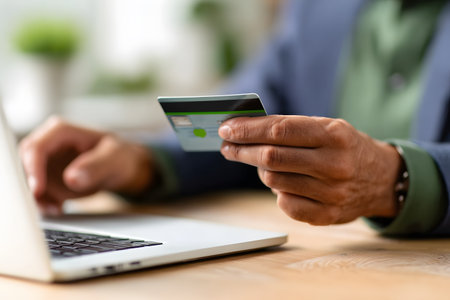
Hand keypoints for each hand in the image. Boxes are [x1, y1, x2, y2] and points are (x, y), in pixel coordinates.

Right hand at [20, 117, 154, 215]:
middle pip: (24, 163)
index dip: (33, 168)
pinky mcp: (48, 179)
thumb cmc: (119, 157)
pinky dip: (43, 203)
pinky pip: (36, 192)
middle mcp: (49, 144)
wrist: (123, 168)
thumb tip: (72, 178)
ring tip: (54, 209)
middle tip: (43, 204)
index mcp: (62, 131)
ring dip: (36, 197)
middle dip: (29, 185)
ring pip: (27, 180)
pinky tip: (58, 209)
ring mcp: (46, 162)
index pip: (37, 147)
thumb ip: (95, 167)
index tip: (38, 190)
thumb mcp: (114, 159)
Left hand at [219, 115, 400, 224]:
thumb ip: (290, 128)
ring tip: (260, 161)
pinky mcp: (326, 215)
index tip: (227, 129)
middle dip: (242, 150)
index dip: (247, 130)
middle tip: (228, 146)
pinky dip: (277, 190)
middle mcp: (334, 165)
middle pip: (271, 157)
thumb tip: (244, 130)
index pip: (279, 131)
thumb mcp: (327, 127)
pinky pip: (284, 203)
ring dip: (259, 170)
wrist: (382, 179)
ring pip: (273, 180)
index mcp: (334, 135)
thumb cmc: (345, 147)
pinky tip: (283, 182)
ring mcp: (332, 193)